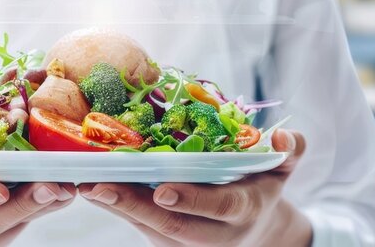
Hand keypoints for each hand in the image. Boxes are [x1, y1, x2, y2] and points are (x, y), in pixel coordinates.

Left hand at [79, 129, 310, 246]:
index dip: (192, 200)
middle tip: (99, 186)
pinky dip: (115, 208)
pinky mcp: (167, 244)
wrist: (256, 231)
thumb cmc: (263, 188)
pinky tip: (90, 189)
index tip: (163, 189)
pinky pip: (138, 226)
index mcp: (244, 210)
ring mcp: (188, 244)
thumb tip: (284, 138)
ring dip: (116, 208)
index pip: (219, 207)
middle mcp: (214, 234)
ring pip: (148, 229)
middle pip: (172, 226)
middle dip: (135, 207)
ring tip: (85, 185)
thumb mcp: (281, 169)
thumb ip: (289, 151)